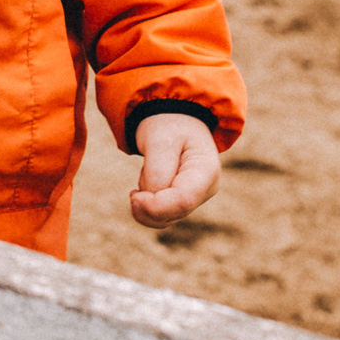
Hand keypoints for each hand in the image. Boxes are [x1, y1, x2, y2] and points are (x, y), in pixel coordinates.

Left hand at [129, 113, 219, 228]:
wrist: (174, 121)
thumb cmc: (169, 126)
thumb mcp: (160, 139)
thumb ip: (156, 170)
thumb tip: (152, 198)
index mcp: (206, 170)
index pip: (183, 200)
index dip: (156, 206)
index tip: (133, 196)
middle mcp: (206, 189)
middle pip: (174, 213)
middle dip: (147, 207)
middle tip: (132, 193)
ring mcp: (196, 198)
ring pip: (165, 219)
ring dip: (146, 205)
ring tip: (146, 176)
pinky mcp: (183, 204)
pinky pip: (161, 216)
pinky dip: (147, 206)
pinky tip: (146, 187)